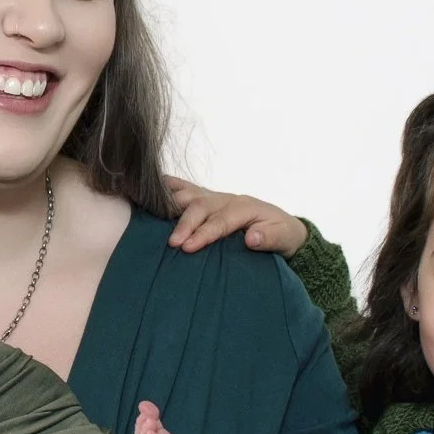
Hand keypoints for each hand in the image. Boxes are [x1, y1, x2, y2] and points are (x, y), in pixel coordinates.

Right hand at [164, 177, 307, 257]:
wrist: (283, 226)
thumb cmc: (282, 233)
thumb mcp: (283, 238)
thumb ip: (269, 237)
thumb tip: (252, 238)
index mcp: (245, 208)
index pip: (221, 221)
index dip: (204, 233)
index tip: (188, 247)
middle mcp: (227, 199)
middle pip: (201, 206)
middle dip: (186, 224)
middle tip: (173, 242)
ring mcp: (215, 197)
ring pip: (189, 195)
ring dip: (170, 204)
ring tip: (151, 212)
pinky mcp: (207, 199)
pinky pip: (186, 189)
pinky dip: (167, 187)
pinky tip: (149, 186)